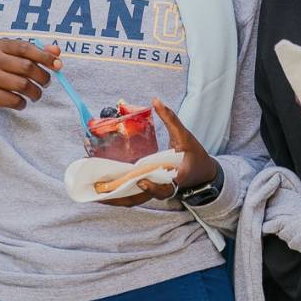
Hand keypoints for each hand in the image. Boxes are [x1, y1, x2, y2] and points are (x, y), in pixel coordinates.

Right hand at [0, 38, 59, 127]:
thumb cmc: (1, 73)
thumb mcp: (15, 59)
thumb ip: (36, 53)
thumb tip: (57, 51)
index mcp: (0, 46)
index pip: (26, 48)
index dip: (45, 56)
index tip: (58, 65)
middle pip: (27, 67)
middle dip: (43, 77)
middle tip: (47, 83)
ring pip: (23, 85)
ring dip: (36, 92)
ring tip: (36, 94)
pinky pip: (15, 100)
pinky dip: (23, 103)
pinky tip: (21, 102)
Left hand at [103, 98, 218, 206]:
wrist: (203, 174)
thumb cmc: (195, 155)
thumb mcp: (185, 136)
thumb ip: (171, 119)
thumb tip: (156, 100)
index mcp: (176, 177)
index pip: (164, 187)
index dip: (153, 187)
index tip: (141, 179)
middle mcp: (165, 188)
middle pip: (141, 198)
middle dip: (120, 198)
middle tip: (100, 193)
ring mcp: (157, 191)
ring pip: (135, 199)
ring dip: (116, 198)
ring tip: (96, 194)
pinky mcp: (152, 190)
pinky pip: (135, 196)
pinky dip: (121, 194)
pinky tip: (106, 189)